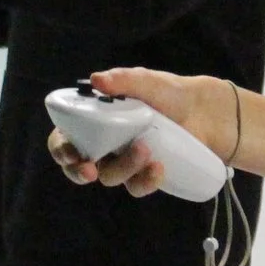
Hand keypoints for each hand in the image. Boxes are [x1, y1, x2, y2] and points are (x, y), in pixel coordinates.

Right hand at [47, 66, 239, 196]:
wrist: (204, 110)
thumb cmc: (168, 92)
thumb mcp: (147, 81)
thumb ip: (123, 80)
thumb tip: (97, 80)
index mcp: (95, 120)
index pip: (65, 137)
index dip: (61, 148)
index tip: (70, 153)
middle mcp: (105, 143)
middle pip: (79, 166)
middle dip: (79, 172)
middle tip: (89, 170)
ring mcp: (125, 160)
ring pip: (110, 176)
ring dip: (123, 167)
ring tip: (145, 149)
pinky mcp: (145, 173)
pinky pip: (137, 186)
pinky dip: (146, 180)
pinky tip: (159, 168)